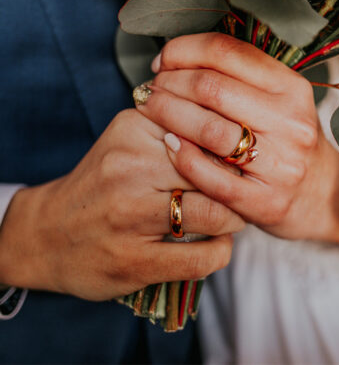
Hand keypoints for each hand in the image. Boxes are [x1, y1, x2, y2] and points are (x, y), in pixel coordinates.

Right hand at [0, 109, 243, 300]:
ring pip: (215, 213)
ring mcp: (129, 216)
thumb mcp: (128, 140)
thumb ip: (173, 127)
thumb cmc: (101, 185)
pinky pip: (203, 257)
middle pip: (215, 171)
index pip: (206, 130)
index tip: (239, 161)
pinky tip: (215, 245)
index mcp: (133, 129)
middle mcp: (129, 168)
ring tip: (229, 218)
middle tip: (241, 193)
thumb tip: (232, 133)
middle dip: (238, 185)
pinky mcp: (133, 261)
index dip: (232, 149)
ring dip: (234, 219)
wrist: (47, 234)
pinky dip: (221, 252)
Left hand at [135, 33, 338, 241]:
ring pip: (209, 129)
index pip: (227, 52)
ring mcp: (280, 164)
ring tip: (151, 110)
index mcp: (291, 88)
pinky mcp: (265, 201)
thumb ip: (241, 80)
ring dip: (168, 114)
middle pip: (211, 88)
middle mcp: (291, 122)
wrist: (323, 195)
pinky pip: (211, 175)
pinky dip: (182, 156)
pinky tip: (168, 145)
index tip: (164, 61)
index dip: (184, 50)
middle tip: (151, 89)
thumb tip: (181, 59)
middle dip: (169, 83)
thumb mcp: (280, 103)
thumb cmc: (289, 144)